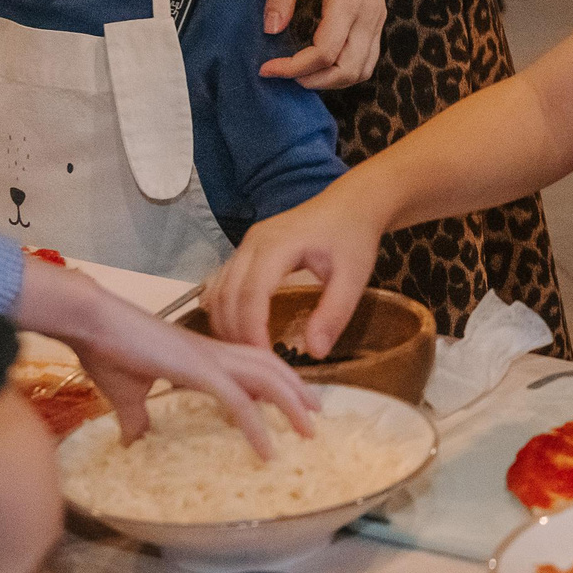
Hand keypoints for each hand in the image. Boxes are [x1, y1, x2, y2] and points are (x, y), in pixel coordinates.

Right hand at [14, 259, 316, 458]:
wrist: (90, 321)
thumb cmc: (106, 350)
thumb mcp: (125, 395)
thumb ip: (136, 417)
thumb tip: (132, 441)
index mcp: (203, 355)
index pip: (250, 364)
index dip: (273, 381)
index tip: (289, 402)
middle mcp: (214, 353)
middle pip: (269, 367)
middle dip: (297, 389)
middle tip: (316, 414)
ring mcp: (208, 359)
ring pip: (265, 379)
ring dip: (290, 404)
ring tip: (308, 430)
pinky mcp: (197, 369)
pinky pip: (237, 400)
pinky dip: (257, 426)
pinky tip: (268, 449)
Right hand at [208, 193, 392, 359]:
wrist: (351, 204)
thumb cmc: (353, 237)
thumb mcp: (354, 276)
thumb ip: (334, 313)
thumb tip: (315, 352)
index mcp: (278, 245)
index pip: (251, 294)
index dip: (252, 331)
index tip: (265, 361)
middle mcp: (253, 243)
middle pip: (227, 295)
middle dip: (236, 333)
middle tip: (253, 368)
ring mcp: (245, 245)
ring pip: (218, 290)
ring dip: (226, 324)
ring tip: (247, 356)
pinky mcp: (246, 251)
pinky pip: (223, 284)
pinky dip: (225, 311)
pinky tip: (241, 334)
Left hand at [261, 0, 405, 89]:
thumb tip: (270, 29)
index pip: (325, 51)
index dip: (294, 67)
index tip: (266, 67)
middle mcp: (369, 14)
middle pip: (347, 70)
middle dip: (313, 80)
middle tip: (282, 73)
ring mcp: (378, 18)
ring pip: (361, 70)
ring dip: (331, 80)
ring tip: (301, 72)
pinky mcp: (377, 18)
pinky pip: (366, 58)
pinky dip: (344, 70)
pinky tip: (320, 61)